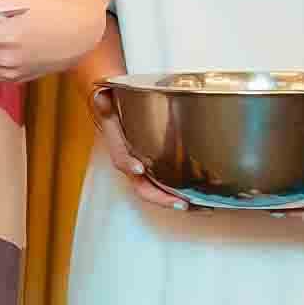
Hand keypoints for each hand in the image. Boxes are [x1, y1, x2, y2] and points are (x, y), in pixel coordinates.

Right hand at [87, 83, 193, 212]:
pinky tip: (202, 197)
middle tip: (183, 205)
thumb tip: (101, 98)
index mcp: (117, 144)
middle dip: (161, 198)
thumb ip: (103, 100)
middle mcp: (129, 160)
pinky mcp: (154, 167)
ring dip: (176, 202)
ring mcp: (142, 166)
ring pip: (156, 190)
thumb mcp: (104, 97)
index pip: (120, 157)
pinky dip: (182, 193)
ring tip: (202, 207)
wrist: (109, 104)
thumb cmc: (111, 101)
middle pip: (142, 186)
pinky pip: (165, 184)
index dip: (128, 163)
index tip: (139, 168)